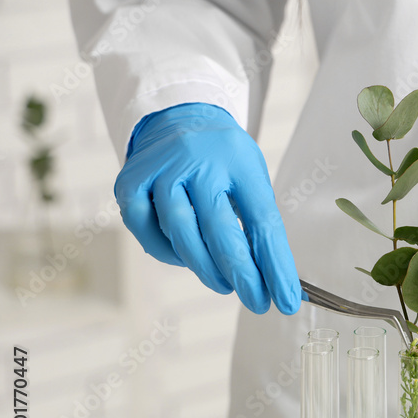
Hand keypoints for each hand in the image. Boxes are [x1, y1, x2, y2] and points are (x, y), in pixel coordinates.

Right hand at [115, 102, 300, 314]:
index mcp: (239, 160)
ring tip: (224, 283)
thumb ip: (256, 221)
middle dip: (242, 275)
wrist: (179, 116)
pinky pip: (145, 228)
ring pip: (181, 232)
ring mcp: (161, 169)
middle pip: (221, 230)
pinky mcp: (130, 180)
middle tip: (256, 301)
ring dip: (205, 267)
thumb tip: (272, 277)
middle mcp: (199, 161)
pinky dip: (166, 252)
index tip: (287, 299)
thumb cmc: (223, 158)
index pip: (263, 221)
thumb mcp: (250, 177)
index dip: (276, 266)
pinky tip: (185, 259)